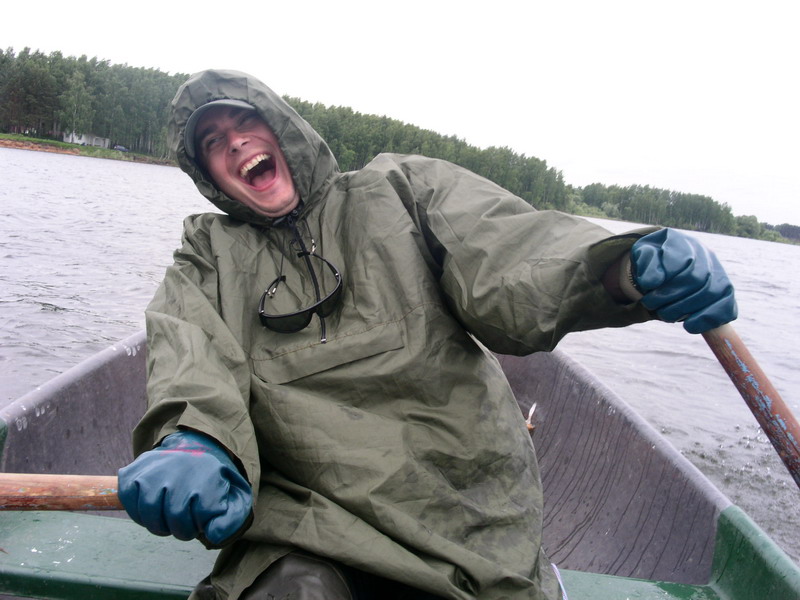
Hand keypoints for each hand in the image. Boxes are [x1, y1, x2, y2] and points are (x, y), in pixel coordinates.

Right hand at [118, 430, 251, 544]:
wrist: (195, 453)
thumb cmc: (212, 485)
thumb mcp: (233, 499)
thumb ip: (229, 520)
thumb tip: (213, 535)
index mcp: (209, 473)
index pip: (203, 512)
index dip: (200, 525)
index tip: (202, 520)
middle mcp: (181, 466)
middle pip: (175, 515)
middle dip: (181, 529)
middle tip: (184, 524)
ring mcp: (155, 467)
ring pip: (150, 510)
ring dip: (159, 524)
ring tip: (168, 520)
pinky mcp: (134, 470)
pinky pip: (129, 500)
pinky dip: (139, 514)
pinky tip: (151, 511)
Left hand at [630, 228, 736, 333]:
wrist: (668, 263)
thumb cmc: (654, 261)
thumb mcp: (643, 255)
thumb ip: (646, 263)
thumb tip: (653, 282)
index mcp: (683, 242)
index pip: (680, 259)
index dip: (664, 277)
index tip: (647, 286)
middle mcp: (705, 255)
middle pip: (695, 279)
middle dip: (670, 296)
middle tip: (650, 303)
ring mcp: (718, 273)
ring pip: (709, 293)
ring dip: (683, 309)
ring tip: (664, 314)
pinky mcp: (725, 292)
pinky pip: (726, 307)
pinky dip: (707, 319)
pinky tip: (689, 326)